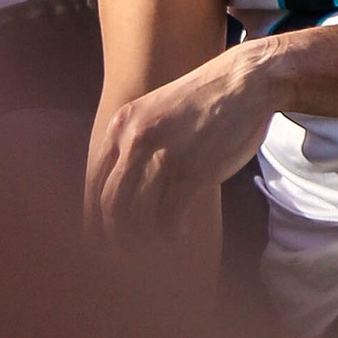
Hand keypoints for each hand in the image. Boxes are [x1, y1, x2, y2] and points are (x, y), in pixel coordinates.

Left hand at [88, 52, 274, 241]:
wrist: (244, 81)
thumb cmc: (204, 100)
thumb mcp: (155, 111)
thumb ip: (135, 142)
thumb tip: (124, 185)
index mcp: (121, 125)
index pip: (93, 182)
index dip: (93, 216)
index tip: (100, 237)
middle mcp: (135, 141)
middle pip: (111, 204)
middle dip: (113, 236)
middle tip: (123, 255)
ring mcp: (163, 156)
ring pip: (138, 215)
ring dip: (144, 238)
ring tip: (154, 245)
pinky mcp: (193, 170)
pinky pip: (170, 216)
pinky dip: (170, 233)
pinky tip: (177, 234)